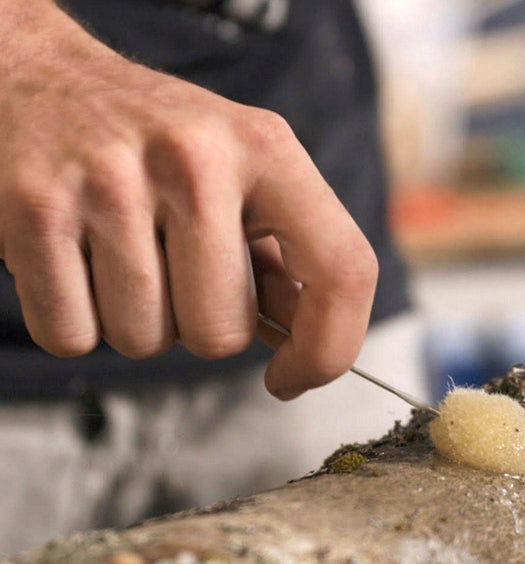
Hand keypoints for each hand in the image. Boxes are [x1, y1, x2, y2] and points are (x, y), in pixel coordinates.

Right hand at [0, 2, 377, 398]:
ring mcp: (110, 181)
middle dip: (199, 326)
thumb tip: (311, 347)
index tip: (292, 375)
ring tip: (122, 255)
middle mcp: (194, 159)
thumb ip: (286, 260)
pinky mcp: (33, 210)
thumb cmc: (157, 143)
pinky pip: (73, 337)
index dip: (328, 350)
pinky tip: (79, 262)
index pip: (343, 272)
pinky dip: (76, 321)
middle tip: (174, 269)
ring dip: (137, 322)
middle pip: (222, 336)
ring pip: (146, 342)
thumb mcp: (244, 174)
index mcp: (267, 149)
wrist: (41, 79)